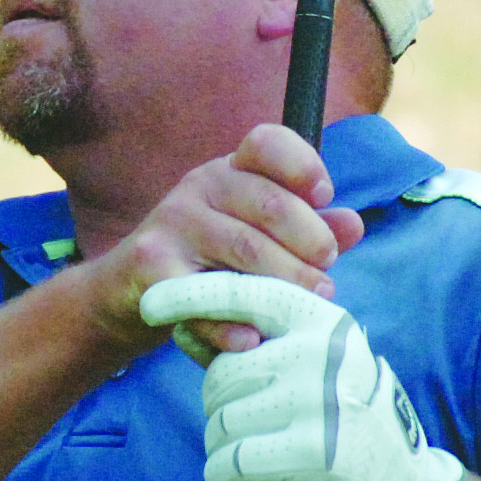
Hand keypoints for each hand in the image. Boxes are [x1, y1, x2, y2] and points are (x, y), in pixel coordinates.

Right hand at [82, 124, 362, 356]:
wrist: (128, 294)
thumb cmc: (207, 263)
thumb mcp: (255, 237)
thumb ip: (305, 229)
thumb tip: (352, 224)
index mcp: (230, 171)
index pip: (267, 143)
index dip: (304, 165)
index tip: (325, 196)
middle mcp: (200, 187)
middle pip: (271, 204)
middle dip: (311, 242)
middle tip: (326, 278)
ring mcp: (173, 224)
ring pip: (245, 249)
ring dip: (286, 283)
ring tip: (309, 306)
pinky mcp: (152, 269)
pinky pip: (203, 295)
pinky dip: (232, 321)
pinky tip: (253, 337)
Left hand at [139, 272, 464, 480]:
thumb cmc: (337, 419)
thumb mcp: (309, 363)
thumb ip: (254, 340)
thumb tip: (184, 324)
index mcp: (321, 319)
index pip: (242, 295)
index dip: (189, 296)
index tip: (149, 302)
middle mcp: (322, 351)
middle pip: (222, 374)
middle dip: (220, 407)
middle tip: (253, 428)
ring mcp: (319, 400)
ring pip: (220, 420)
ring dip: (222, 446)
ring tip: (260, 453)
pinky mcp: (312, 453)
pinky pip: (229, 461)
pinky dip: (222, 478)